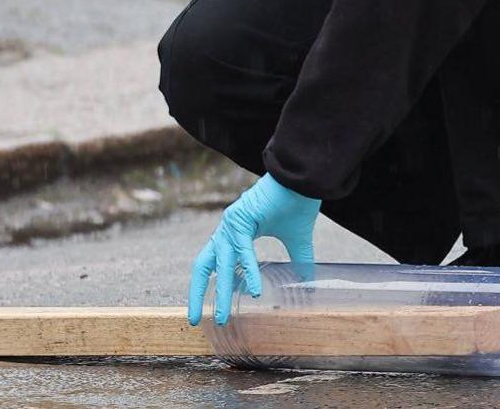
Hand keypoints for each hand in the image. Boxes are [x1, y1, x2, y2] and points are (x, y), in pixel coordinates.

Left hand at [188, 173, 318, 325]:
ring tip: (221, 317)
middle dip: (197, 293)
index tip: (208, 310)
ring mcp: (232, 222)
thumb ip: (298, 261)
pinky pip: (243, 251)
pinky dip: (249, 272)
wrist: (305, 178)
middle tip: (192, 320)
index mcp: (236, 232)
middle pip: (204, 265)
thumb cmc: (297, 202)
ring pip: (223, 263)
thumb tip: (307, 284)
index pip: (215, 263)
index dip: (209, 285)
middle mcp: (229, 228)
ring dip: (221, 292)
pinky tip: (256, 291)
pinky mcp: (242, 218)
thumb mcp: (296, 239)